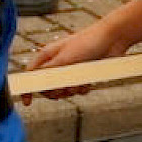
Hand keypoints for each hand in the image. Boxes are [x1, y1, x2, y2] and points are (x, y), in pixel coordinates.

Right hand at [25, 0, 141, 98]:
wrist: (113, 39)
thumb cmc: (88, 42)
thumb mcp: (65, 57)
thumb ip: (49, 71)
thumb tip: (37, 82)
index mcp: (48, 55)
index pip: (31, 74)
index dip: (28, 88)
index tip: (27, 102)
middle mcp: (57, 63)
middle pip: (47, 86)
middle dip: (56, 91)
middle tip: (65, 88)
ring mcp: (70, 70)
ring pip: (62, 90)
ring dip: (71, 90)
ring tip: (80, 82)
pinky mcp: (83, 75)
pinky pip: (77, 89)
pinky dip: (82, 89)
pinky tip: (88, 83)